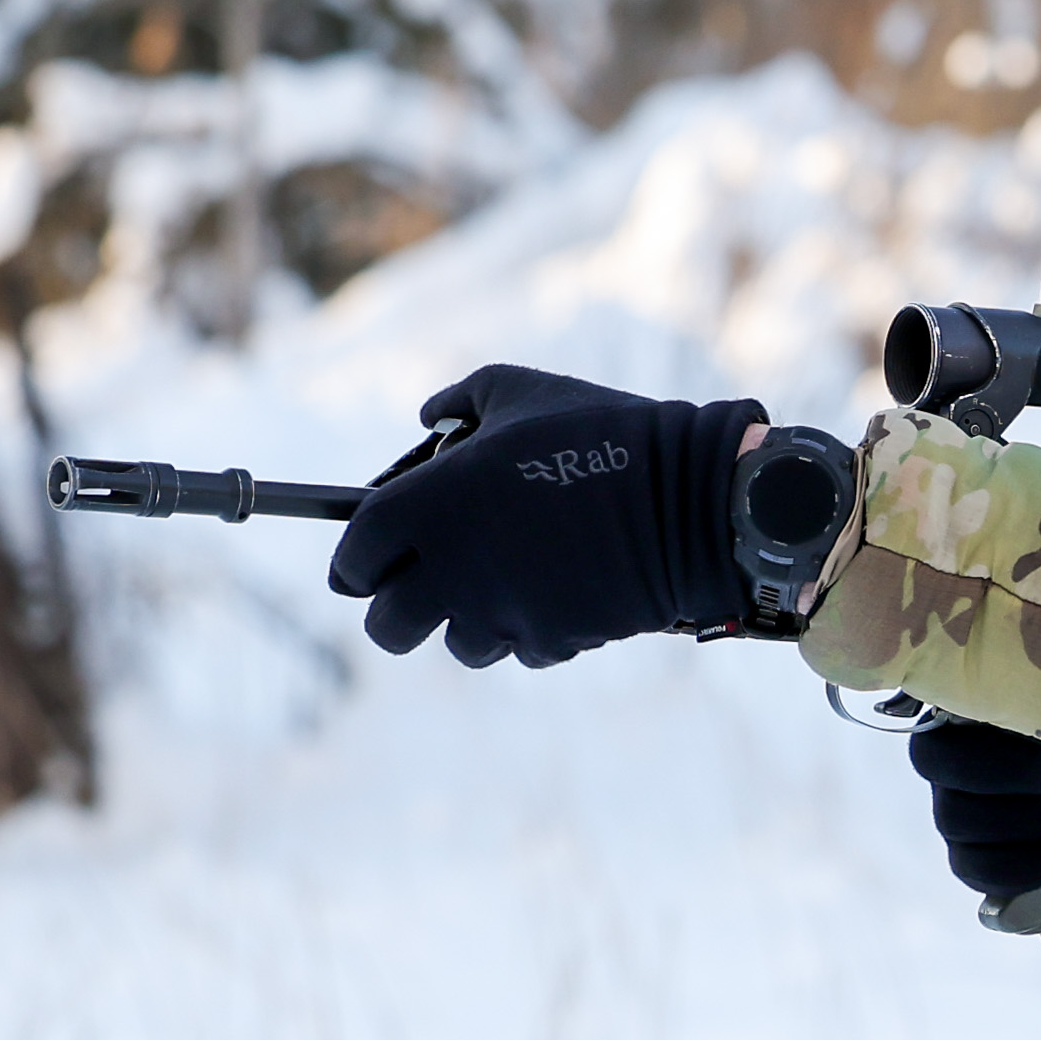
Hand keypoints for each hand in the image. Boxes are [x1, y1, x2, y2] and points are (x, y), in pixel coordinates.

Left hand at [326, 365, 765, 666]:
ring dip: (470, 623)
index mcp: (429, 502)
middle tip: (416, 595)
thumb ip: (457, 403)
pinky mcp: (551, 640)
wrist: (688, 495)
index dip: (352, 563)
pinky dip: (532, 629)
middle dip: (395, 614)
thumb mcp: (518, 389)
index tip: (360, 566)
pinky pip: (522, 649)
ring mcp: (502, 611)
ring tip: (501, 587)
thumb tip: (427, 419)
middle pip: (387, 627)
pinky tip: (558, 592)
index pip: (355, 554)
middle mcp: (452, 567)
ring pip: (458, 646)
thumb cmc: (599, 430)